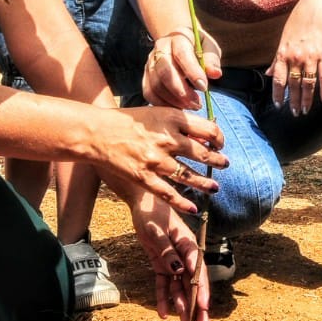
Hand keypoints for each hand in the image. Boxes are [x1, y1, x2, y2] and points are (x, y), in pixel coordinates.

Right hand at [92, 104, 225, 215]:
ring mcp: (156, 160)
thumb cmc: (127, 120)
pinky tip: (193, 208)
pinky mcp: (144, 177)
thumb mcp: (157, 112)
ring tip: (215, 187)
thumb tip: (201, 132)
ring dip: (205, 183)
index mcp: (173, 119)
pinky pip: (169, 193)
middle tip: (224, 164)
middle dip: (218, 161)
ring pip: (190, 176)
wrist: (97, 132)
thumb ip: (178, 121)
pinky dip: (183, 203)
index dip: (219, 138)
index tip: (220, 143)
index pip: (208, 130)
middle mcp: (168, 139)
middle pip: (203, 153)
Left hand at [127, 192, 210, 320]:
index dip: (201, 289)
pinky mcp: (161, 263)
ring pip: (179, 288)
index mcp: (188, 244)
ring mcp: (173, 260)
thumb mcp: (155, 231)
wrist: (142, 201)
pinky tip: (163, 314)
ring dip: (183, 307)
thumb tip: (179, 271)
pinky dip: (163, 298)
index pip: (198, 270)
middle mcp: (184, 255)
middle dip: (198, 307)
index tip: (204, 306)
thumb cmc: (151, 212)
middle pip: (192, 284)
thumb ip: (167, 251)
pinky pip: (163, 284)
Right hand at [143, 29, 222, 110]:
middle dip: (181, 91)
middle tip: (197, 104)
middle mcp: (160, 50)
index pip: (182, 54)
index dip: (192, 72)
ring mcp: (150, 63)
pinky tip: (177, 108)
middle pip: (164, 72)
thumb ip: (212, 60)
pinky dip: (162, 104)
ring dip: (173, 100)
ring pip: (155, 85)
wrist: (177, 40)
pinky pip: (149, 93)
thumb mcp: (209, 47)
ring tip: (190, 107)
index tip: (204, 87)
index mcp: (177, 39)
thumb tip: (215, 74)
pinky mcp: (146, 76)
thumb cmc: (197, 46)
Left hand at [267, 0, 321, 113]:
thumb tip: (270, 73)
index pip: (279, 80)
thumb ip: (277, 59)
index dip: (278, 94)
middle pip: (293, 85)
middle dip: (293, 101)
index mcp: (283, 53)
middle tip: (294, 113)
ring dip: (306, 99)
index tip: (279, 106)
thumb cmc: (298, 23)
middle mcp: (296, 57)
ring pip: (308, 84)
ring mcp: (311, 57)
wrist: (317, 8)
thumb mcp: (284, 39)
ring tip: (305, 110)